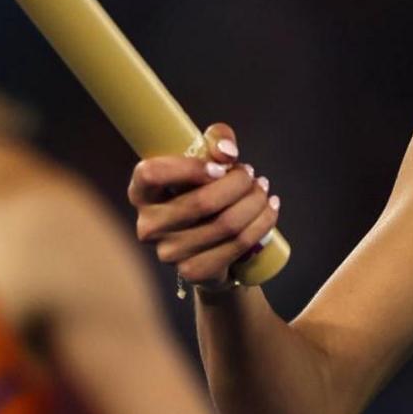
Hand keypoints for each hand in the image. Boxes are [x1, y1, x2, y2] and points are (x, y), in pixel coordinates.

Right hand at [128, 122, 280, 293]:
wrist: (207, 246)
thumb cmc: (200, 193)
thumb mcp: (203, 161)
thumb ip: (214, 142)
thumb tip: (227, 152)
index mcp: (141, 193)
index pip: (151, 174)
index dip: (188, 167)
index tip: (220, 167)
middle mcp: (149, 225)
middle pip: (202, 202)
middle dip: (238, 183)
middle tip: (251, 174)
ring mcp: (169, 253)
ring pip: (226, 224)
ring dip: (255, 201)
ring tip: (263, 189)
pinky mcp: (194, 271)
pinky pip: (239, 244)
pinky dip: (262, 223)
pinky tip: (271, 209)